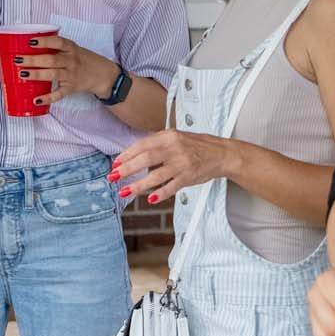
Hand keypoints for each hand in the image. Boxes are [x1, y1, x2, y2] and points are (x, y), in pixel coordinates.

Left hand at [19, 34, 119, 109]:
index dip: (44, 41)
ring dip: (37, 74)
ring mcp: (71, 75)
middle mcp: (71, 61)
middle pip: (51, 60)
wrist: (103, 75)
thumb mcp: (74, 49)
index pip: (57, 42)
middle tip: (18, 59)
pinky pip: (59, 94)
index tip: (30, 41)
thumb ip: (57, 48)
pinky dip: (48, 98)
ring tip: (22, 74)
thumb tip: (31, 46)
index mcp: (71, 49)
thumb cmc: (84, 60)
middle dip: (33, 59)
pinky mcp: (72, 88)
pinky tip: (36, 100)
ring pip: (53, 75)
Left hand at [109, 130, 229, 206]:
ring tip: (124, 191)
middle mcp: (175, 148)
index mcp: (169, 136)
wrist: (221, 154)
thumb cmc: (197, 146)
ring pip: (156, 175)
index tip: (115, 164)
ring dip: (138, 185)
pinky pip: (172, 187)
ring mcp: (182, 163)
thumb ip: (157, 143)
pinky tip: (149, 199)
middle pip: (146, 158)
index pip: (143, 144)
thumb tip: (133, 155)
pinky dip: (160, 194)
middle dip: (127, 168)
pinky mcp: (189, 176)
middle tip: (113, 177)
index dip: (127, 154)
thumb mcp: (176, 137)